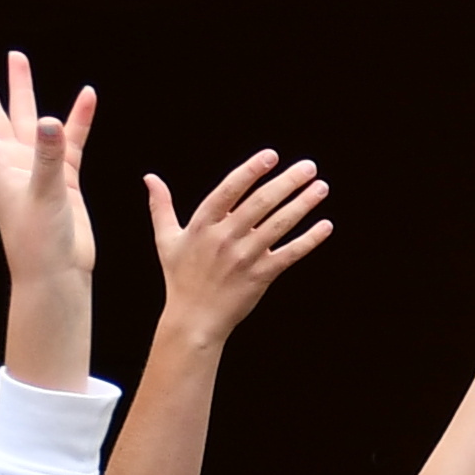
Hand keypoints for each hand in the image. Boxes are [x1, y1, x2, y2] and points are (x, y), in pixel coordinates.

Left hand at [0, 45, 98, 308]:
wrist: (57, 274)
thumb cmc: (39, 242)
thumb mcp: (44, 196)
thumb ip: (47, 156)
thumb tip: (50, 119)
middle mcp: (12, 160)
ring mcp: (36, 167)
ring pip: (27, 117)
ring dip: (22, 89)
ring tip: (17, 57)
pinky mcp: (62, 178)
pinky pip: (70, 140)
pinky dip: (77, 119)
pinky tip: (86, 97)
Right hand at [147, 148, 331, 347]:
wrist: (194, 319)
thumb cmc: (180, 277)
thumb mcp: (166, 239)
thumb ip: (161, 206)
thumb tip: (150, 178)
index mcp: (203, 225)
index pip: (229, 190)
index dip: (251, 171)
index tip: (271, 155)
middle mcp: (225, 238)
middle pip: (261, 204)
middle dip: (287, 182)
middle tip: (309, 166)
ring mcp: (244, 257)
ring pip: (279, 225)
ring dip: (302, 204)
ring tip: (321, 188)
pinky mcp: (261, 276)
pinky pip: (289, 254)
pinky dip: (309, 240)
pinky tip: (325, 225)